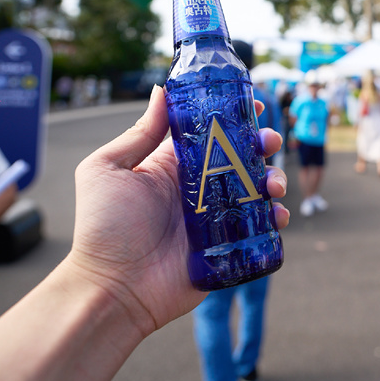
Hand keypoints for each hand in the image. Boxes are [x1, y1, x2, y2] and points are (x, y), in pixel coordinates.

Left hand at [63, 86, 288, 338]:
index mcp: (173, 165)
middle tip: (268, 142)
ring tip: (273, 184)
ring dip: (273, 179)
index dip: (233, 116)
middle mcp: (198, 187)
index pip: (210, 132)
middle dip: (262, 144)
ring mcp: (215, 217)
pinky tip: (276, 215)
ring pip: (256, 189)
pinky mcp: (227, 246)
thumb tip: (161, 91)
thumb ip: (140, 133)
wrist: (113, 289)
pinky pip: (259, 228)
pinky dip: (274, 218)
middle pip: (241, 157)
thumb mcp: (108, 169)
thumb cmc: (103, 229)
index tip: (250, 105)